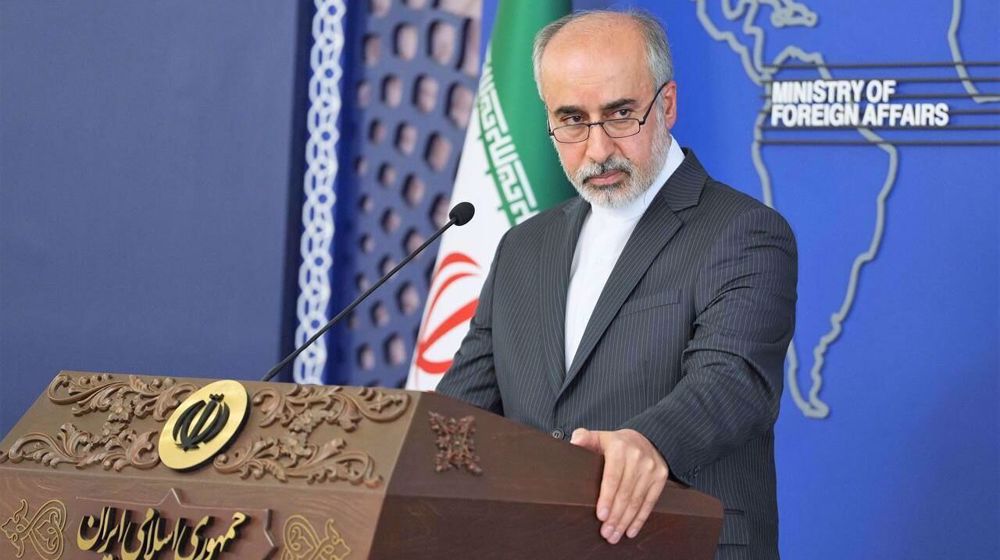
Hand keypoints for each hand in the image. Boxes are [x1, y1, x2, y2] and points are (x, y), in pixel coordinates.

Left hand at [570, 428, 668, 543]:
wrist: (647, 438)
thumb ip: (586, 438)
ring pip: (636, 500)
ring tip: (614, 535)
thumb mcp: (600, 437)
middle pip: (625, 492)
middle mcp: (637, 457)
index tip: (601, 515)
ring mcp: (651, 468)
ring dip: (625, 521)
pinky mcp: (660, 477)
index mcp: (619, 448)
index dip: (607, 498)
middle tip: (605, 532)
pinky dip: (640, 519)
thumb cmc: (616, 444)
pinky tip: (630, 530)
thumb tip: (575, 441)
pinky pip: (650, 502)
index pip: (612, 477)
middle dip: (615, 516)